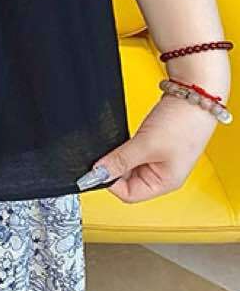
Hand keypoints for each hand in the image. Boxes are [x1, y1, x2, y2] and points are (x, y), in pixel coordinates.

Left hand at [84, 92, 220, 202]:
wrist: (194, 96)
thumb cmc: (183, 123)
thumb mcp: (146, 145)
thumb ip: (121, 160)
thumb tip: (99, 173)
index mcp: (165, 182)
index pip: (129, 194)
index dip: (111, 183)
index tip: (97, 169)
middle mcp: (163, 174)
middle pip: (128, 181)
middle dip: (114, 168)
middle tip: (104, 155)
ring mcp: (159, 158)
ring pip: (129, 165)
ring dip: (119, 157)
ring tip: (116, 145)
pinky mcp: (156, 143)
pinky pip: (134, 151)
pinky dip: (125, 147)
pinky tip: (122, 139)